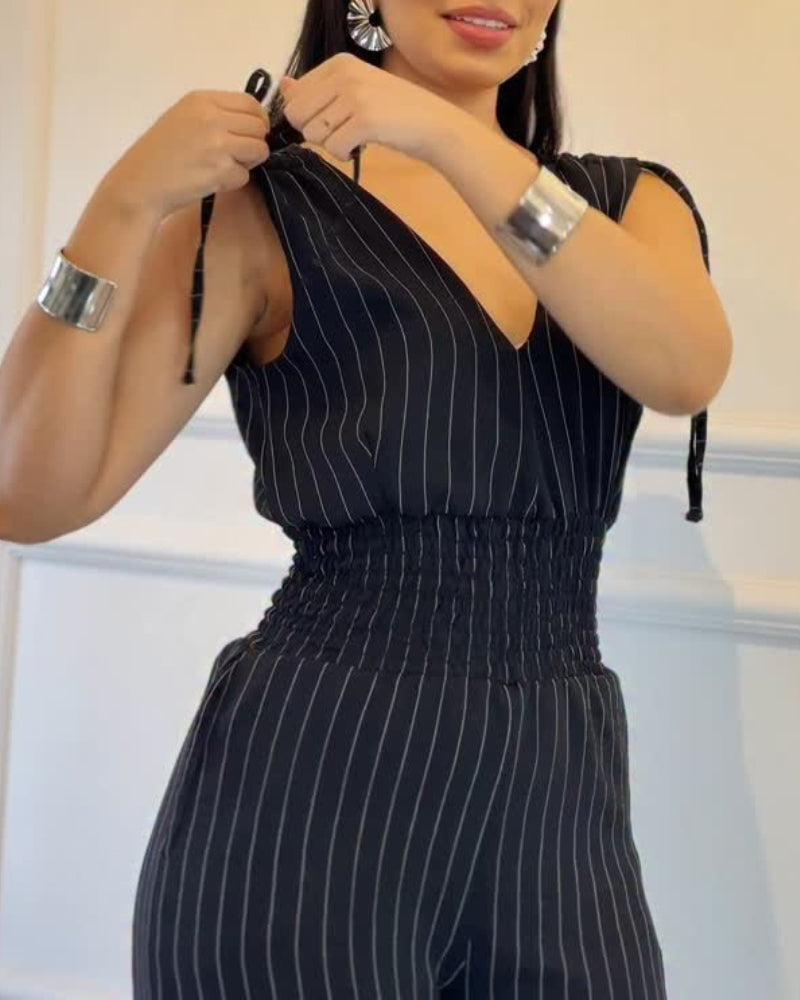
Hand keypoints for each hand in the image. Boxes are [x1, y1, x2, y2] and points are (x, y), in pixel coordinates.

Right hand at [107, 88, 270, 218]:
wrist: (141, 182)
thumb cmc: (160, 153)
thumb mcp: (184, 117)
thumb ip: (216, 114)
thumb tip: (252, 121)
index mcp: (202, 100)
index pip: (251, 103)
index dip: (258, 121)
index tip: (250, 134)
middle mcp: (212, 117)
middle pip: (259, 127)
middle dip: (254, 143)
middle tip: (236, 155)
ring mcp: (218, 143)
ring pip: (259, 150)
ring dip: (247, 163)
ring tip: (224, 167)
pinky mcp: (221, 169)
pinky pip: (245, 175)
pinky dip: (233, 181)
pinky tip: (212, 180)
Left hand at [278, 53, 463, 164]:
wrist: (433, 124)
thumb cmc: (393, 111)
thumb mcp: (354, 90)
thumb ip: (317, 89)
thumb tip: (283, 85)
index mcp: (338, 63)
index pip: (294, 98)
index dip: (309, 117)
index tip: (334, 119)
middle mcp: (343, 74)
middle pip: (298, 117)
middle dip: (317, 132)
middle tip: (344, 131)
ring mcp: (354, 96)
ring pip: (313, 135)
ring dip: (332, 144)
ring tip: (357, 136)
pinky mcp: (364, 120)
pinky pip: (333, 149)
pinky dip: (345, 155)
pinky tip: (363, 146)